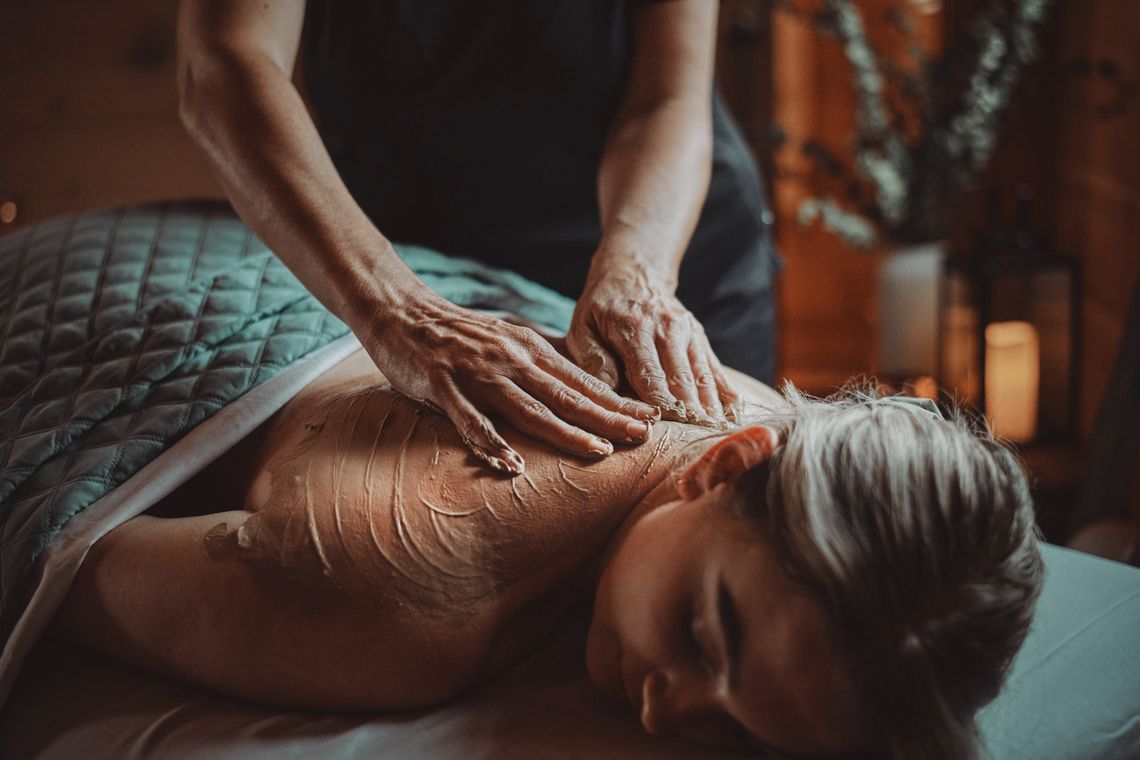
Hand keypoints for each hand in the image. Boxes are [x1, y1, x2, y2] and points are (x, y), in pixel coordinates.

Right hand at [361, 292, 659, 474]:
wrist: (404, 314)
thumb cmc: (460, 336)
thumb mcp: (510, 342)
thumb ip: (542, 364)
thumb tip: (582, 386)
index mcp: (531, 351)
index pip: (583, 382)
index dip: (618, 402)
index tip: (652, 419)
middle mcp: (512, 361)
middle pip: (567, 395)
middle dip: (608, 417)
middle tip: (643, 437)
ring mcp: (479, 375)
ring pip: (529, 408)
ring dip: (565, 431)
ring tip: (598, 451)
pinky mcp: (445, 388)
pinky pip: (472, 421)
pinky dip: (493, 443)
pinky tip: (512, 465)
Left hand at [566, 260, 741, 426]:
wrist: (633, 274)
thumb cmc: (601, 309)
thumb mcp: (583, 329)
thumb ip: (594, 361)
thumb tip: (609, 393)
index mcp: (635, 329)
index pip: (650, 376)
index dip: (658, 407)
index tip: (664, 433)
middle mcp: (668, 330)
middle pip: (682, 381)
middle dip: (689, 415)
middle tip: (694, 446)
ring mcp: (689, 333)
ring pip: (703, 378)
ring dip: (710, 410)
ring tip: (716, 439)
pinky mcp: (700, 338)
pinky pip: (715, 369)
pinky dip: (726, 394)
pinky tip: (734, 417)